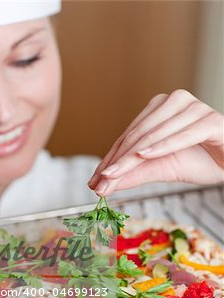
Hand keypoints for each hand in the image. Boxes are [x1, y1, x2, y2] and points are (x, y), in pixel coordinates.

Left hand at [88, 90, 223, 195]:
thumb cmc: (199, 161)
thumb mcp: (160, 169)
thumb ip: (134, 173)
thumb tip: (102, 186)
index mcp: (160, 109)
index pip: (129, 136)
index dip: (110, 159)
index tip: (94, 182)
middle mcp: (174, 103)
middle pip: (138, 135)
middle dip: (117, 161)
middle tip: (100, 183)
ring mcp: (193, 108)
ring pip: (156, 133)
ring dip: (133, 156)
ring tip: (114, 175)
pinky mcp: (211, 120)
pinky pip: (184, 133)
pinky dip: (164, 145)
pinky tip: (145, 156)